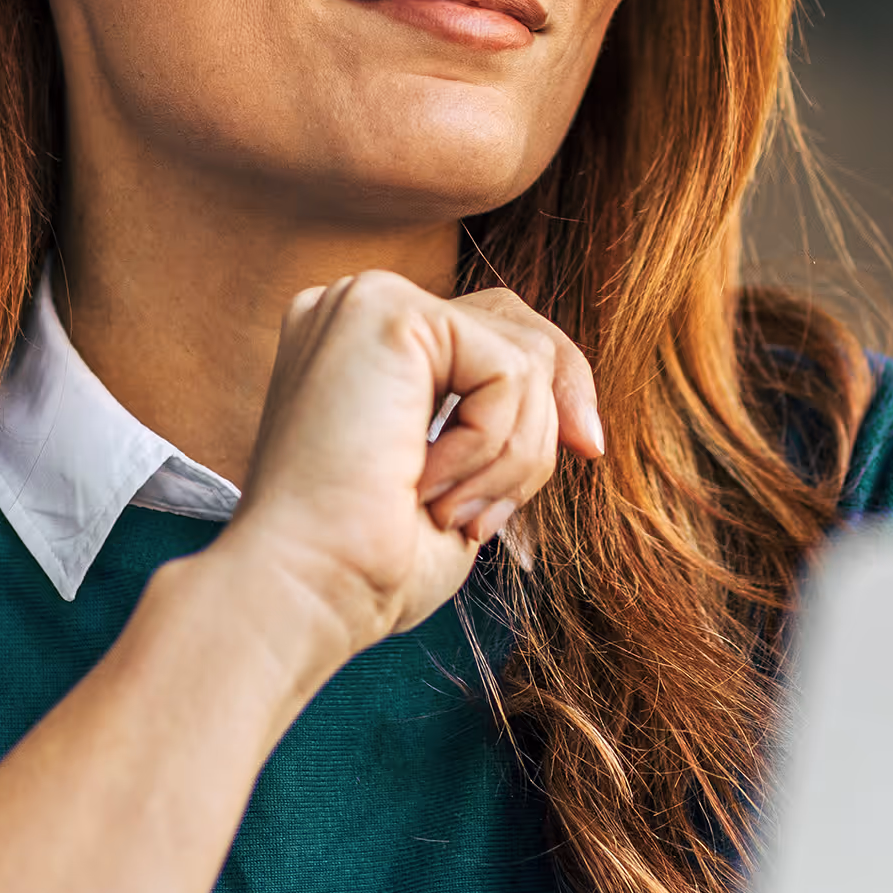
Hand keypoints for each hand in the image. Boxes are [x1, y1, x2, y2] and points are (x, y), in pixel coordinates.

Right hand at [208, 274, 604, 669]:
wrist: (304, 590)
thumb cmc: (368, 562)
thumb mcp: (457, 482)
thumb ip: (499, 425)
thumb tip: (577, 414)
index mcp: (362, 348)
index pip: (489, 333)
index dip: (552, 390)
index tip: (587, 449)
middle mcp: (357, 309)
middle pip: (516, 327)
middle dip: (553, 413)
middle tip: (525, 494)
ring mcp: (367, 302)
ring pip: (523, 356)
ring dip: (514, 457)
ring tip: (451, 512)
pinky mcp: (386, 312)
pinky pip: (507, 369)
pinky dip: (491, 447)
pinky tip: (427, 486)